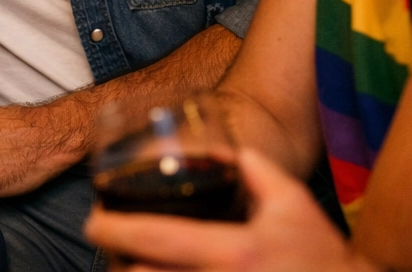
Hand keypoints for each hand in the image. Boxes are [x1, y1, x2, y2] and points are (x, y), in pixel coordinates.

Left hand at [85, 148, 374, 271]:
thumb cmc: (319, 256)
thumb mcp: (293, 203)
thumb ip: (258, 170)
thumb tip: (228, 151)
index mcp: (234, 251)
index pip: (156, 240)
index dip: (115, 230)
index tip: (92, 219)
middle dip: (114, 262)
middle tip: (102, 244)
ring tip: (121, 265)